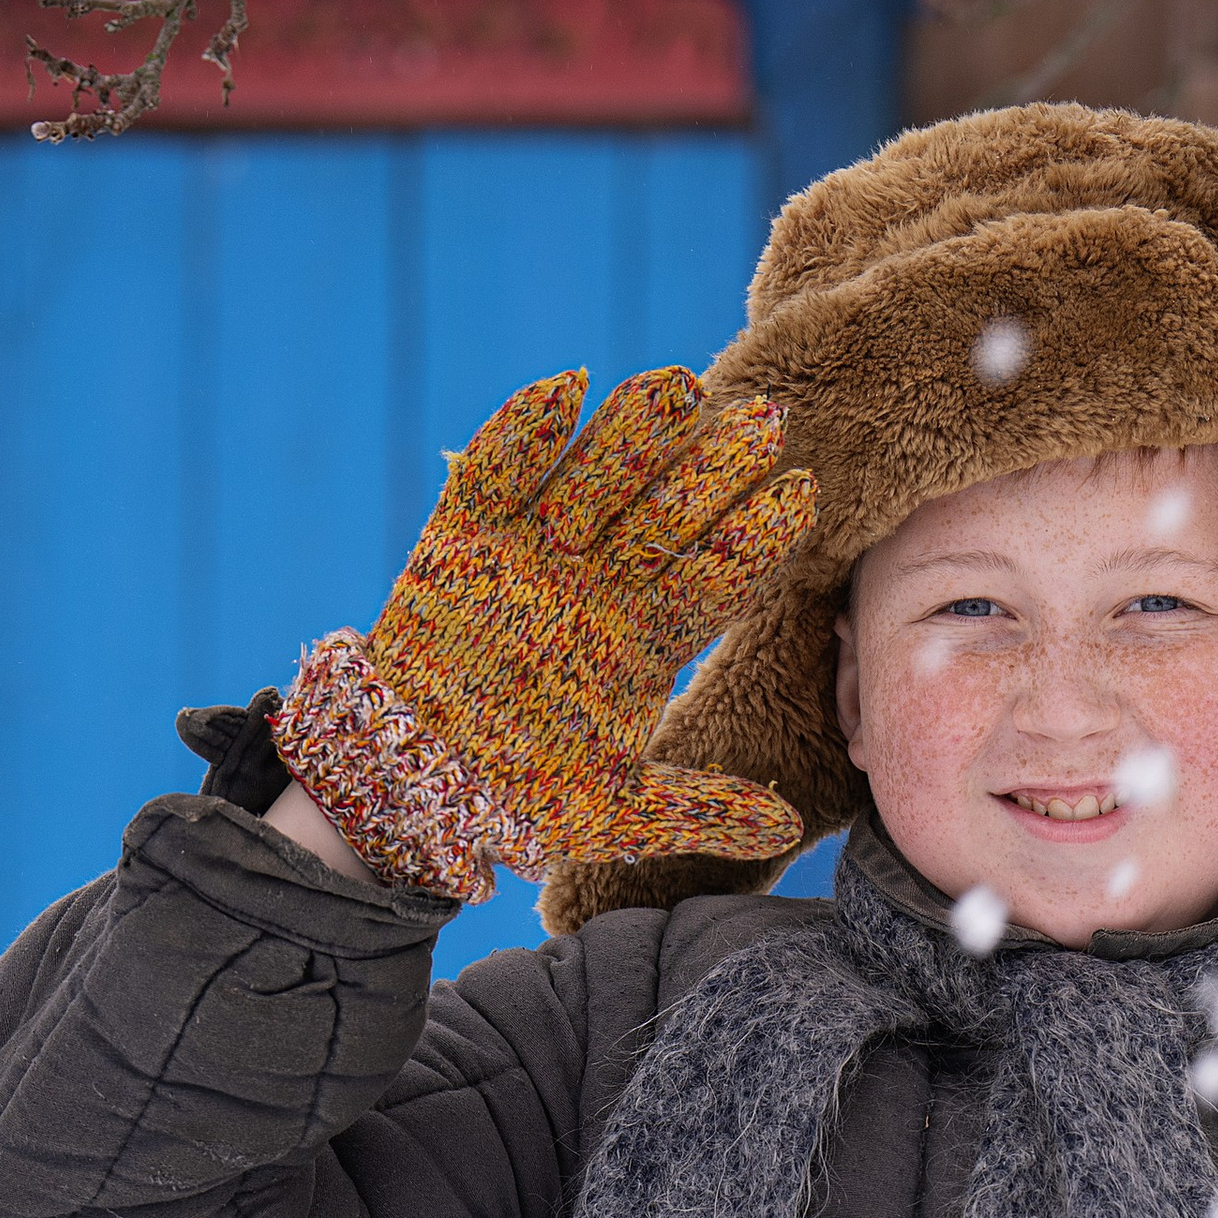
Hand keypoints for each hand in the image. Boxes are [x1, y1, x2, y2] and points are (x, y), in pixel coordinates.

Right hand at [274, 367, 814, 910]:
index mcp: (646, 637)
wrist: (414, 787)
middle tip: (768, 420)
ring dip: (632, 433)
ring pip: (594, 479)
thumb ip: (702, 810)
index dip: (756, 537)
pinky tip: (566, 389)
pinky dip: (522, 433)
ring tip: (680, 387)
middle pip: (667, 515)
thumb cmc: (518, 799)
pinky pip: (496, 475)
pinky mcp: (464, 539)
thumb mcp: (618, 814)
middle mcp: (600, 585)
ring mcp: (535, 555)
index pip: (716, 576)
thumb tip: (790, 829)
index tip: (803, 495)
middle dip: (713, 469)